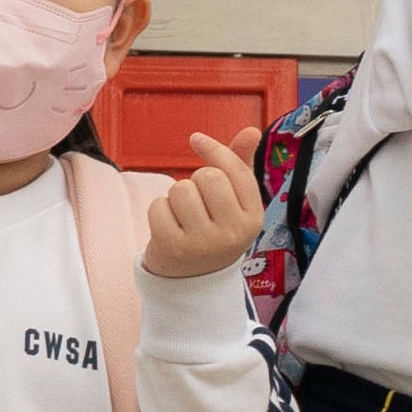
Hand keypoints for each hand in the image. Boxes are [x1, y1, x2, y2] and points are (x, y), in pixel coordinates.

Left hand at [141, 129, 263, 282]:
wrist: (193, 281)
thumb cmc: (214, 229)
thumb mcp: (234, 203)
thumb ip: (240, 165)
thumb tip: (251, 130)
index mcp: (253, 217)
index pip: (235, 171)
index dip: (214, 149)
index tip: (196, 139)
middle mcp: (233, 232)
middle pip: (208, 176)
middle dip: (195, 180)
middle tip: (196, 201)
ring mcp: (203, 242)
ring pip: (181, 190)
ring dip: (175, 196)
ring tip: (182, 215)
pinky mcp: (173, 248)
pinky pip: (158, 207)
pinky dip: (158, 211)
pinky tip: (168, 226)